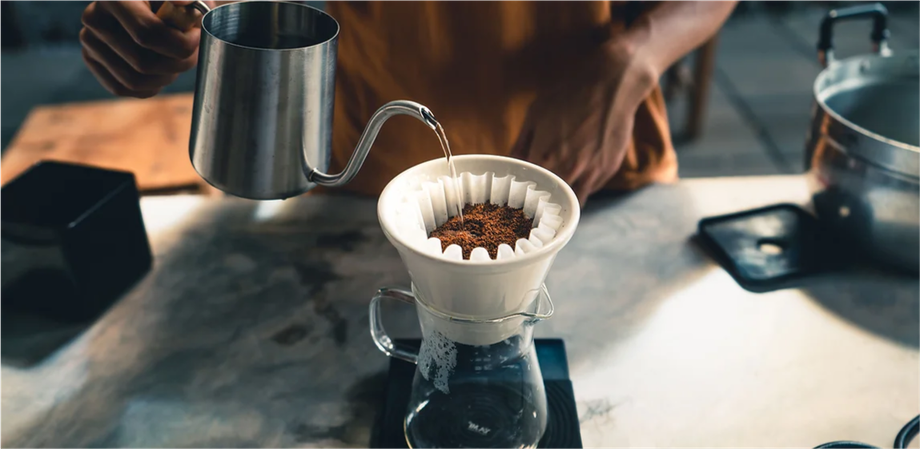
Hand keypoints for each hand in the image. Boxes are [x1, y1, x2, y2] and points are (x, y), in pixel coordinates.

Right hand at [80, 0, 208, 97]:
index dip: (180, 44)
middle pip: (143, 63)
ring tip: (175, 59)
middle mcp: (94, 18)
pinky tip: (161, 70)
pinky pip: (123, 88)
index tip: (196, 37)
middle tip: (190, 53)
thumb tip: (182, 2)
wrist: (149, 1)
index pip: (148, 34)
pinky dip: (149, 86)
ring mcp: (89, 41)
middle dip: (177, 64)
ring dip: (165, 77)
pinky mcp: (91, 59)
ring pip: (135, 81)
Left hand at [510, 42, 656, 205]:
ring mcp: (589, 173)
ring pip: (572, 200)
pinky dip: (581, 187)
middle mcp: (566, 170)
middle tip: (539, 194)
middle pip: (549, 198)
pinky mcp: (607, 171)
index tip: (521, 191)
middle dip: (543, 198)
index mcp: (543, 157)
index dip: (523, 191)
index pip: (526, 188)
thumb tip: (508, 165)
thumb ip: (520, 145)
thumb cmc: (569, 96)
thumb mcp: (535, 114)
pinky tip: (577, 175)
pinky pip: (590, 190)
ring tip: (558, 190)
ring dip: (564, 197)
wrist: (611, 86)